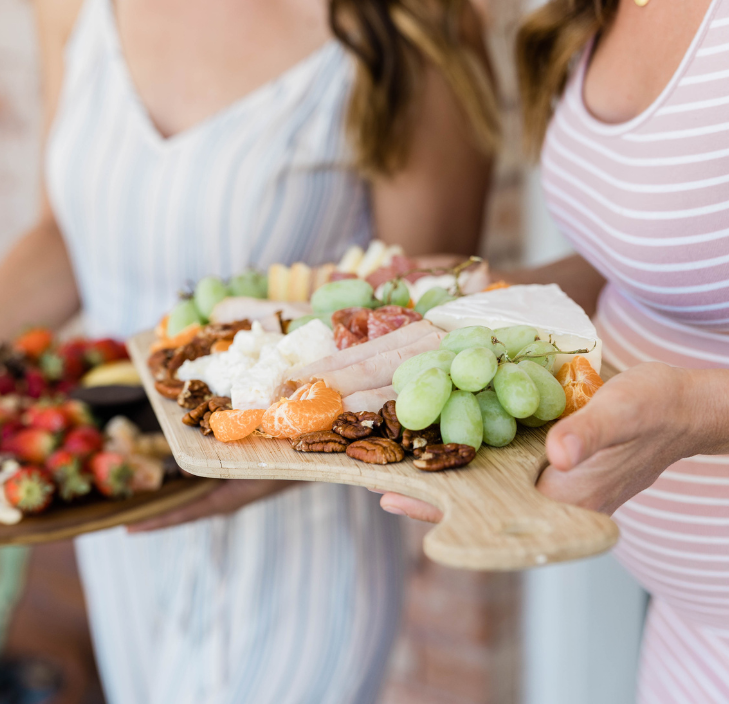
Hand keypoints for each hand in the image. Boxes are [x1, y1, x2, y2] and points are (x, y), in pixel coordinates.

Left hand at [127, 479, 291, 531]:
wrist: (308, 464)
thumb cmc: (280, 463)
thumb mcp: (246, 463)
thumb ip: (212, 464)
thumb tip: (180, 468)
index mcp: (223, 502)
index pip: (181, 516)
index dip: (154, 521)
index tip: (127, 529)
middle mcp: (221, 502)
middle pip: (180, 512)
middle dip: (154, 513)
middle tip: (123, 517)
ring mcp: (226, 495)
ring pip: (188, 501)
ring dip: (166, 500)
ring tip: (139, 498)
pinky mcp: (230, 486)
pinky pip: (199, 490)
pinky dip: (182, 487)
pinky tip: (171, 475)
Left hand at [378, 362, 728, 520]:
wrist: (682, 405)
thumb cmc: (657, 409)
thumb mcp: (625, 412)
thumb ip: (591, 433)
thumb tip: (557, 454)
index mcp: (562, 501)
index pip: (486, 511)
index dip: (439, 505)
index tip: (391, 495)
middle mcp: (547, 497)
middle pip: (473, 498)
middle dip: (425, 486)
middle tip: (369, 471)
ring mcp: (544, 479)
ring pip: (480, 478)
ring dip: (439, 465)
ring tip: (388, 452)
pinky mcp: (544, 457)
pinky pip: (494, 455)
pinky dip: (464, 443)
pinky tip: (432, 427)